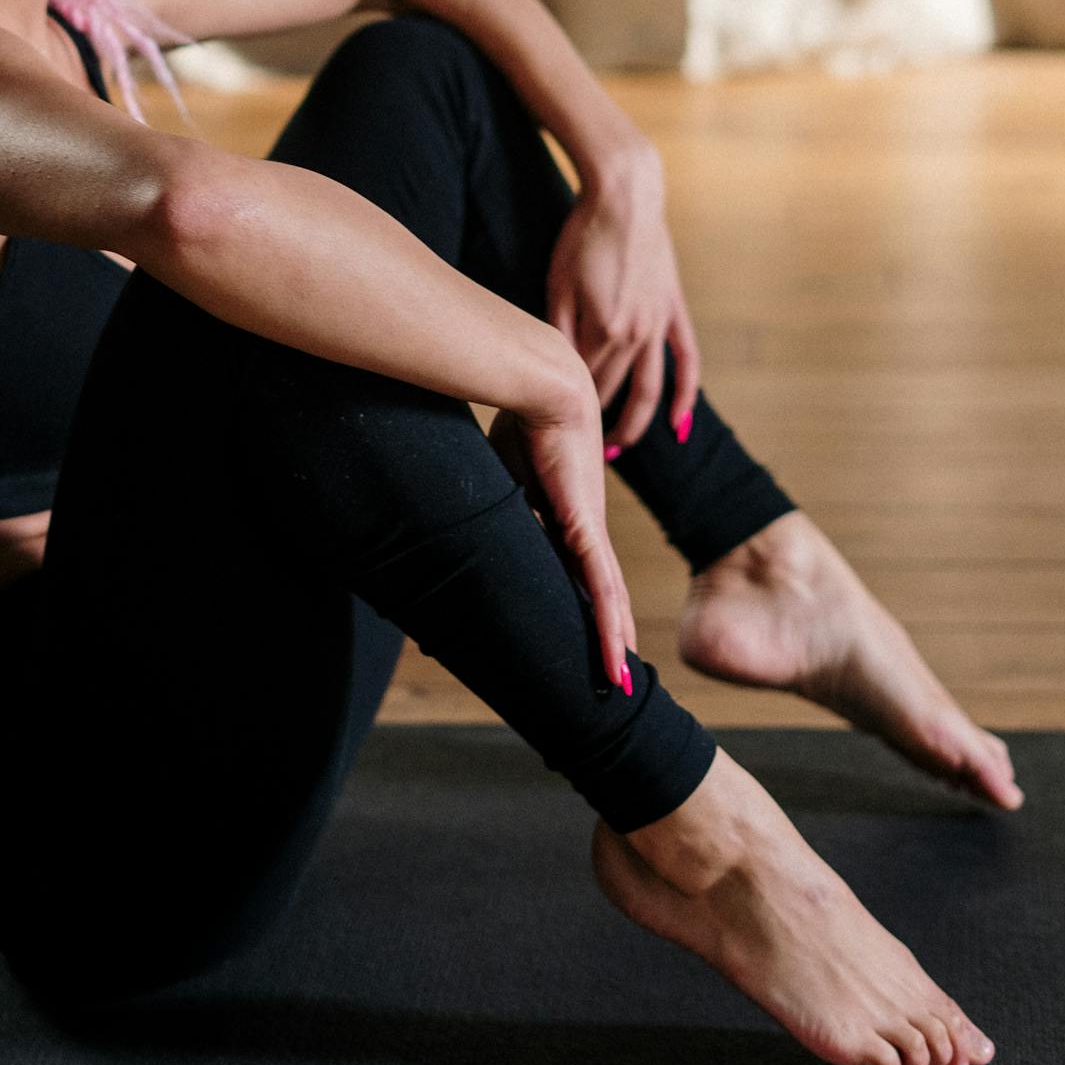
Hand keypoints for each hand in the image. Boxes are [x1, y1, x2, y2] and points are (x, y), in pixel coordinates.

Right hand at [488, 383, 635, 692]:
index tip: (553, 637)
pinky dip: (610, 626)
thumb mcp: (498, 475)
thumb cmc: (520, 416)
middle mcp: (582, 530)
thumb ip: (488, 504)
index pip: (563, 575)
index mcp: (563, 518)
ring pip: (606, 601)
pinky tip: (620, 656)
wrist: (545, 382)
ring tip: (621, 682)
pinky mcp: (587, 528)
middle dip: (598, 637)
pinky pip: (602, 588)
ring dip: (613, 644)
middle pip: (593, 595)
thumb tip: (443, 518)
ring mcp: (589, 531)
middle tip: (607, 676)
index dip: (561, 607)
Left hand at [545, 144, 700, 448]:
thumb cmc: (581, 236)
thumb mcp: (558, 285)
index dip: (566, 409)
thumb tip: (558, 373)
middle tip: (572, 448)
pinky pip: (686, 360)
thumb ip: (560, 332)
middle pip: (609, 390)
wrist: (626, 198)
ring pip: (649, 389)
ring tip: (618, 453)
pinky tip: (679, 427)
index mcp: (601, 330)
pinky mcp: (673, 309)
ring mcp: (658, 324)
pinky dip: (685, 396)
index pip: (581, 384)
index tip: (547, 429)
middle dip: (591, 423)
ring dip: (634, 425)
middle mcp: (634, 335)